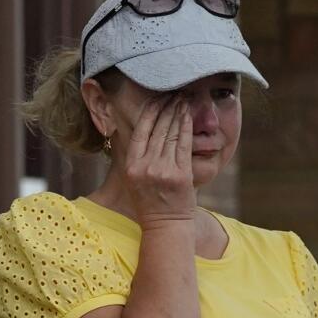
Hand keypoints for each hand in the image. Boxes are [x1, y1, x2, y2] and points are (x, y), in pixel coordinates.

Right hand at [121, 96, 195, 225]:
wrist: (165, 226)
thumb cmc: (150, 202)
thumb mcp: (133, 178)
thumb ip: (133, 156)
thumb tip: (128, 129)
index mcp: (131, 165)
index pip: (140, 130)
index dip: (150, 111)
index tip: (157, 97)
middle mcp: (145, 166)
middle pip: (157, 128)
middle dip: (167, 107)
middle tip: (175, 92)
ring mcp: (163, 170)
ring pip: (171, 133)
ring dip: (178, 112)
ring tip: (183, 98)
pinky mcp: (181, 175)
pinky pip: (184, 145)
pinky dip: (186, 127)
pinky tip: (188, 115)